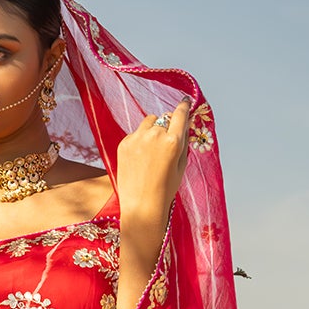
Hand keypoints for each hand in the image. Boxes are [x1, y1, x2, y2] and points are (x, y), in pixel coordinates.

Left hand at [112, 98, 191, 308]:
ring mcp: (137, 138)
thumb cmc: (166, 188)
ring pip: (149, 122)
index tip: (184, 103)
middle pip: (164, 119)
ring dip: (152, 130)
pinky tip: (140, 159)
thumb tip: (184, 125)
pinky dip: (139, 140)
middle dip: (166, 127)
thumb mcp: (182, 166)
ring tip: (151, 152)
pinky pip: (136, 134)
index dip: (183, 107)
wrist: (141, 206)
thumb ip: (184, 142)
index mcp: (173, 141)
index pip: (180, 114)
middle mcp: (155, 135)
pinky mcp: (124, 143)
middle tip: (165, 145)